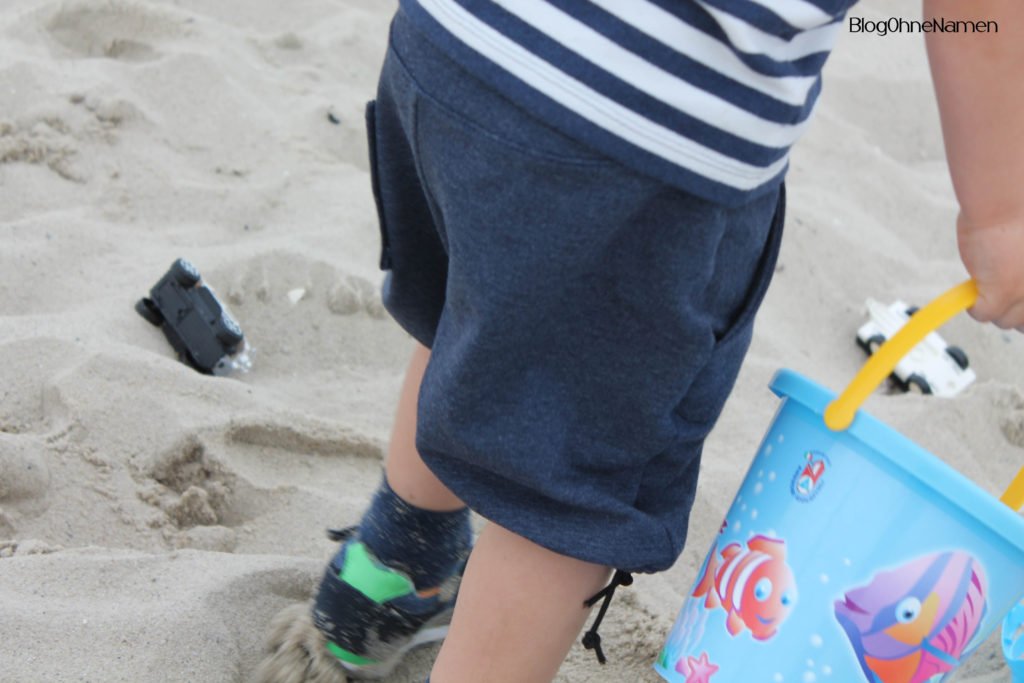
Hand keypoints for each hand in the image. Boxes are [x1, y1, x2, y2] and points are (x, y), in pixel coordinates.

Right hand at [957, 212, 1023, 331]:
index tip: (1018, 299)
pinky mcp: (1000, 294)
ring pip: (1004, 321)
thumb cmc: (1022, 212)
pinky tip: (973, 288)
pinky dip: (973, 304)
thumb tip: (1016, 283)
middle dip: (1013, 310)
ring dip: (993, 307)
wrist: (1007, 201)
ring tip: (986, 284)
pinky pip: (982, 314)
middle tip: (1001, 291)